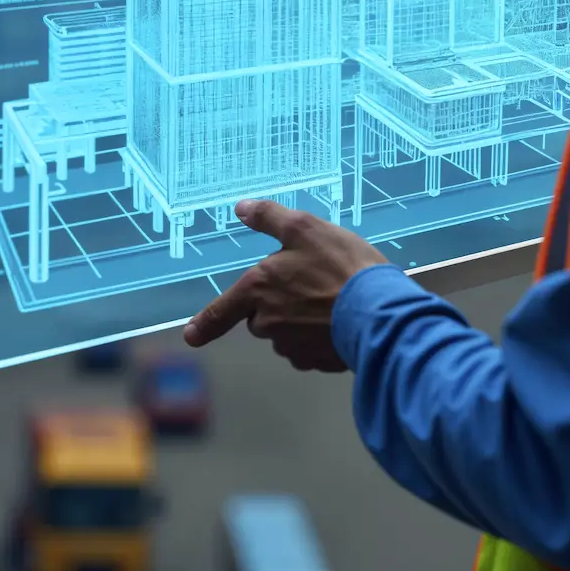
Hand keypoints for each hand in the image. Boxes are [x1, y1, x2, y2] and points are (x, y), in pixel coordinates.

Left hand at [183, 198, 388, 371]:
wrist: (378, 311)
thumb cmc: (339, 264)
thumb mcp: (305, 228)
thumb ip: (269, 218)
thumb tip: (240, 208)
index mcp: (258, 290)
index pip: (223, 310)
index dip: (206, 323)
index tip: (191, 336)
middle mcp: (268, 323)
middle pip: (260, 316)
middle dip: (277, 303)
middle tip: (310, 282)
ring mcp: (292, 347)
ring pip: (285, 334)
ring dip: (299, 321)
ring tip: (331, 300)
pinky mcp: (316, 362)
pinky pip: (309, 350)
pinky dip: (319, 338)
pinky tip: (340, 322)